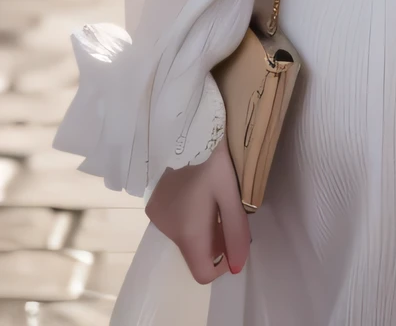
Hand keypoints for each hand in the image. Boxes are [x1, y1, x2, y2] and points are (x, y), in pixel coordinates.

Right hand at [144, 134, 250, 283]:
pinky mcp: (153, 206)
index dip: (223, 263)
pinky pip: (176, 223)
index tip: (232, 237)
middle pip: (195, 254)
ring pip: (186, 237)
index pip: (203, 274)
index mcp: (188, 234)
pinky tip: (196, 192)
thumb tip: (237, 266)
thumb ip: (236, 231)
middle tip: (227, 211)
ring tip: (212, 197)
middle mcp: (168, 232)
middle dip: (216, 241)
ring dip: (203, 227)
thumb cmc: (210, 159)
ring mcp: (157, 219)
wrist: (181, 127)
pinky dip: (189, 217)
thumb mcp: (231, 194)